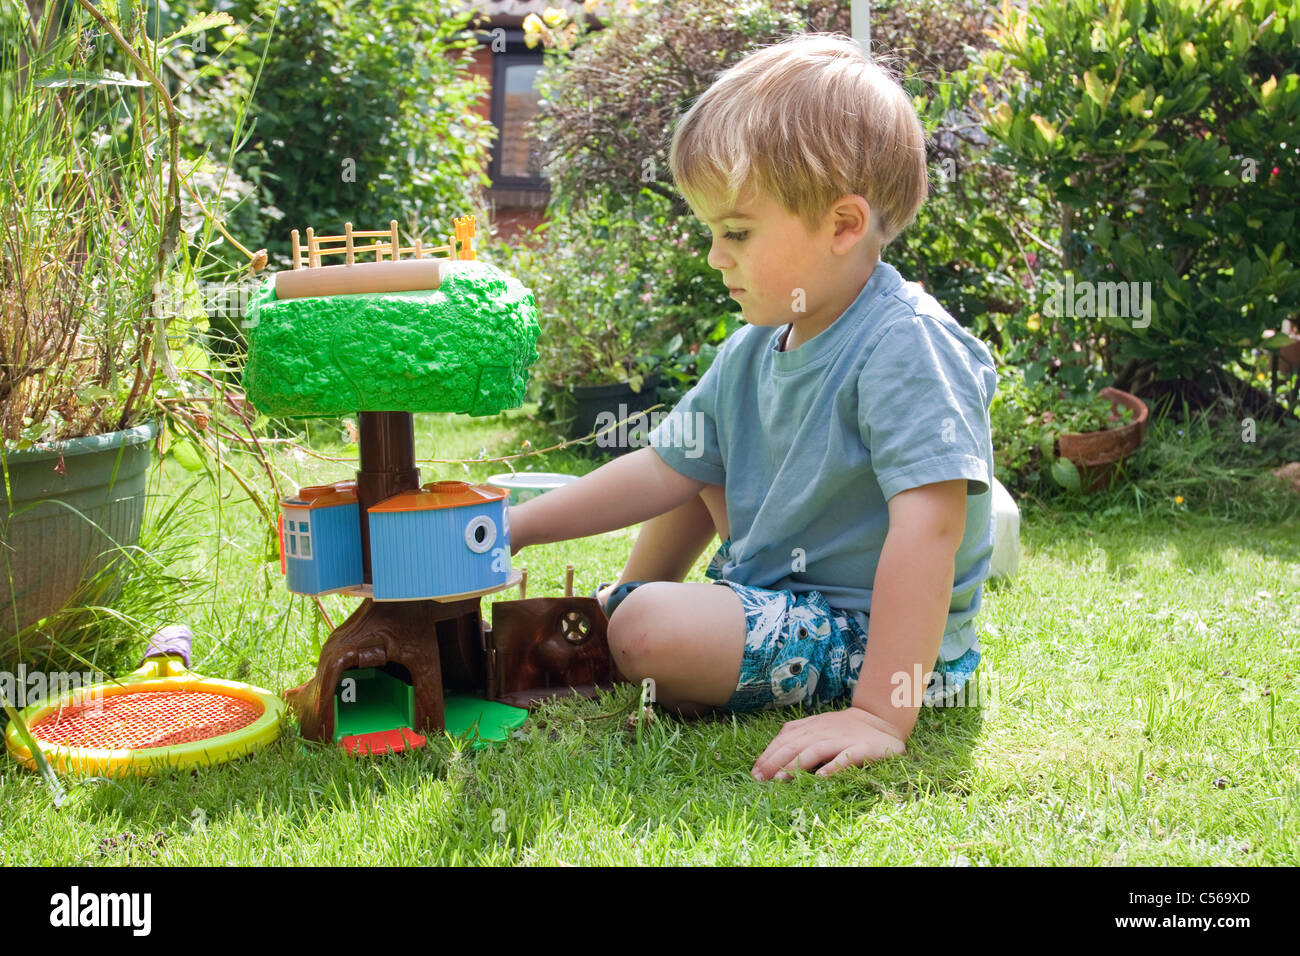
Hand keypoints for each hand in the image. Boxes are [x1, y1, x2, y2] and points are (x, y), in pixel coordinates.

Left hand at [751, 706, 906, 780]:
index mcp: (812, 726)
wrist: (882, 721)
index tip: (754, 772)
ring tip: (781, 779)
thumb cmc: (845, 728)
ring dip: (797, 764)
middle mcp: (824, 731)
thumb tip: (770, 749)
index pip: (785, 739)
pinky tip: (821, 778)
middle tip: (760, 779)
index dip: (769, 754)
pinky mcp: (862, 749)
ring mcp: (842, 739)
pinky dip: (833, 767)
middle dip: (775, 761)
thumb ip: (796, 733)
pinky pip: (846, 758)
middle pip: (795, 745)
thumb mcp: (818, 726)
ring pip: (815, 750)